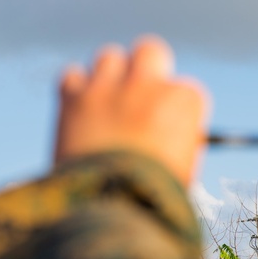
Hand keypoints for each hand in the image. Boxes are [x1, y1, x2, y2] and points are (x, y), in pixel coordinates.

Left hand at [54, 36, 209, 185]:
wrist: (108, 207)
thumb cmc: (153, 198)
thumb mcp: (183, 170)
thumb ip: (178, 144)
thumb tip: (170, 138)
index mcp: (184, 100)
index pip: (185, 91)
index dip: (173, 111)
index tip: (166, 129)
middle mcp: (148, 84)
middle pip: (150, 51)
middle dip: (145, 69)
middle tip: (137, 94)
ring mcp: (109, 86)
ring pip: (109, 56)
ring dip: (109, 77)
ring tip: (105, 106)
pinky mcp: (73, 96)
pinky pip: (72, 76)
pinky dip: (75, 90)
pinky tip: (78, 112)